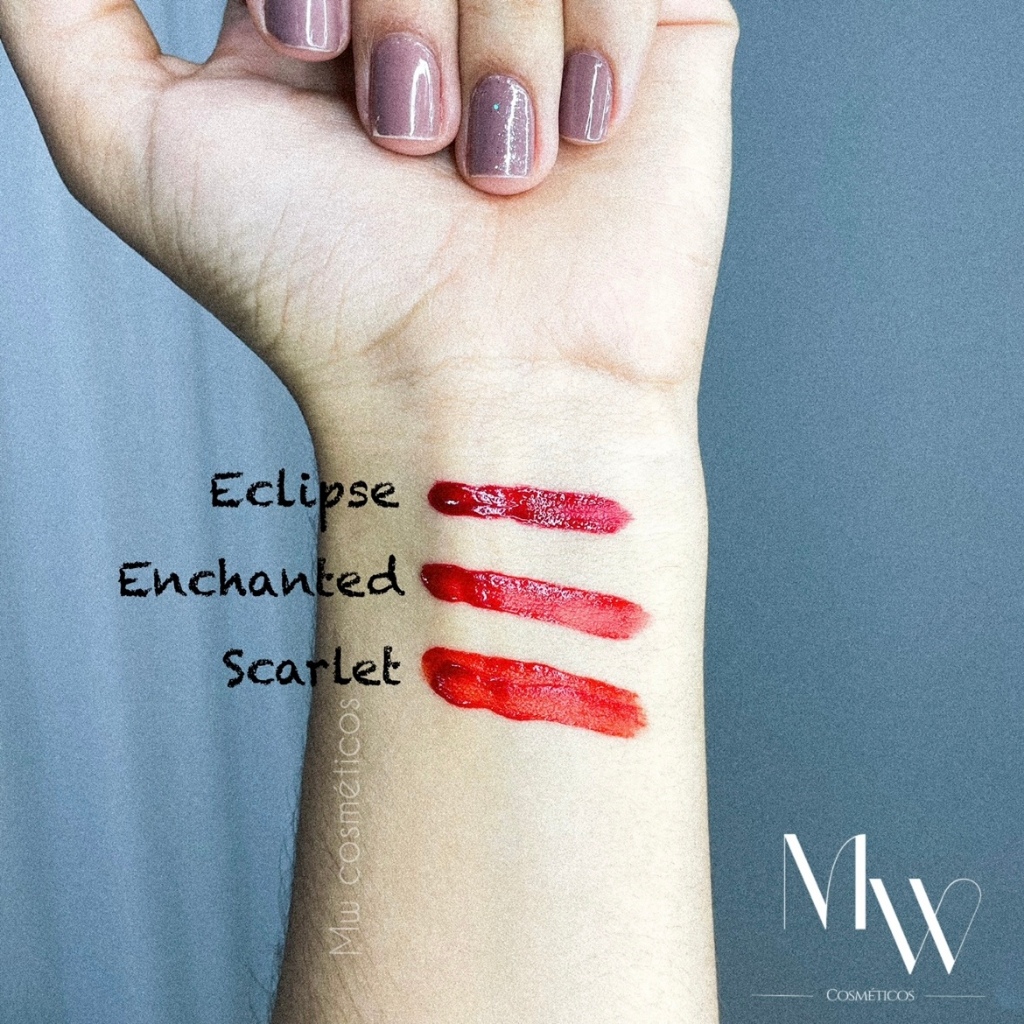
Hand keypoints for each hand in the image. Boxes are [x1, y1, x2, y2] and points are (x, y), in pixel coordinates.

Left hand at [0, 0, 736, 427]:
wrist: (487, 389)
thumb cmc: (327, 294)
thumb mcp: (132, 147)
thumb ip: (59, 13)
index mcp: (328, 8)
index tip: (309, 64)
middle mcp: (438, 4)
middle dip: (399, 9)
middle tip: (405, 136)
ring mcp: (548, 13)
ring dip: (494, 52)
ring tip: (497, 171)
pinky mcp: (660, 31)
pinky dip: (596, 45)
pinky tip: (577, 143)